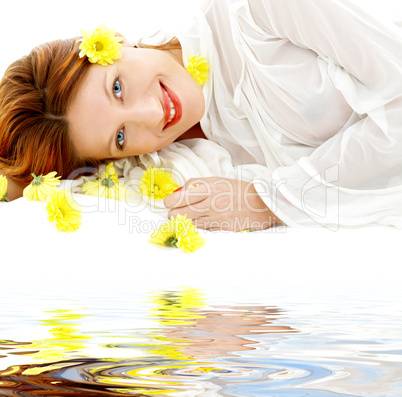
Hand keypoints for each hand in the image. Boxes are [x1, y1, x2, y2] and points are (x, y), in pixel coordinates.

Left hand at [164, 177, 280, 230]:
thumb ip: (197, 184)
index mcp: (208, 187)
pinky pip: (202, 229)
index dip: (169, 202)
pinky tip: (200, 223)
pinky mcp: (221, 228)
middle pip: (179, 213)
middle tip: (174, 213)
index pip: (178, 198)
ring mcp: (216, 217)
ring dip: (183, 222)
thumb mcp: (218, 180)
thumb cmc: (238, 190)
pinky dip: (197, 227)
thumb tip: (179, 191)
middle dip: (173, 214)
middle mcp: (210, 202)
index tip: (168, 203)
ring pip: (188, 223)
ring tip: (186, 218)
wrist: (262, 203)